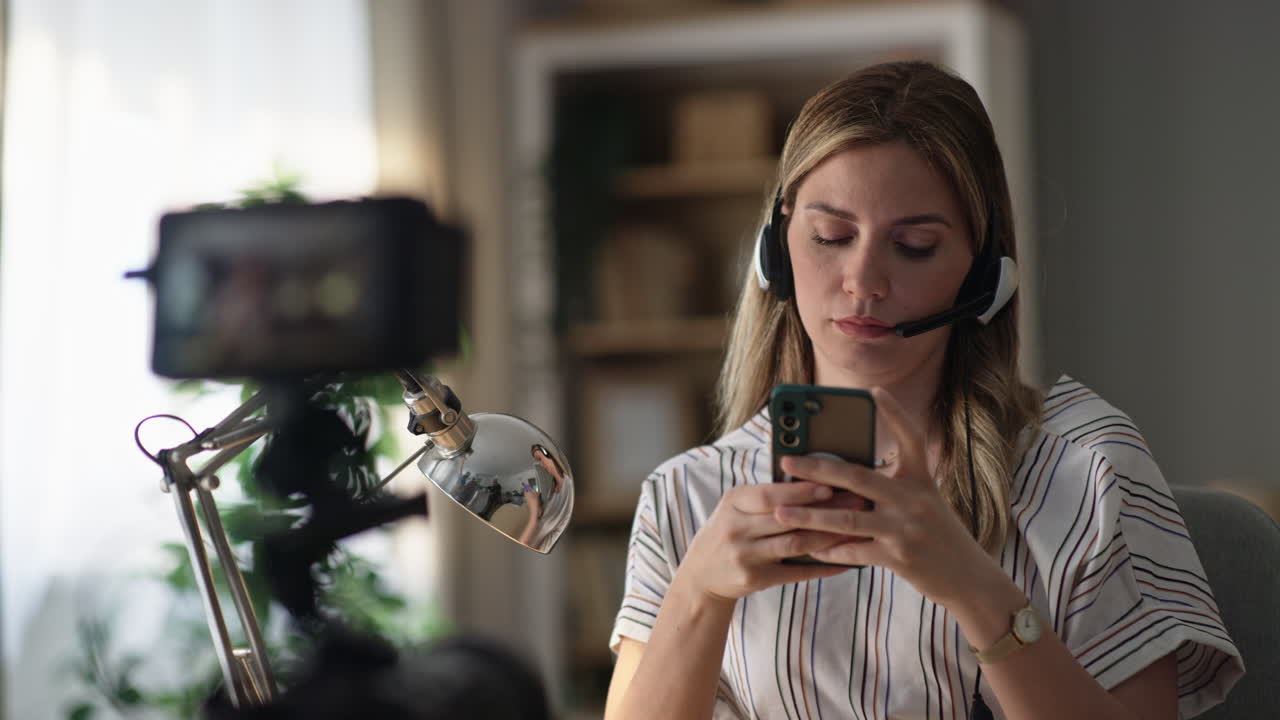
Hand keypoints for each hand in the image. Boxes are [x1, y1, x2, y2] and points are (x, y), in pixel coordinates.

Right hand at [679, 481, 853, 605]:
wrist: (702, 574)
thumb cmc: (728, 531)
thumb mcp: (736, 507)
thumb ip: (766, 496)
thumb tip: (812, 478)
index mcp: (733, 503)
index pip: (770, 495)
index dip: (800, 491)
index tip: (830, 484)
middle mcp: (736, 529)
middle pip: (788, 519)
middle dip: (825, 511)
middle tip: (856, 504)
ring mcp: (745, 556)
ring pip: (796, 545)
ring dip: (829, 537)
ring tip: (855, 529)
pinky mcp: (756, 579)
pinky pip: (797, 572)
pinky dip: (823, 566)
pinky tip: (845, 561)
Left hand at [773, 386, 995, 604]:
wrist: (968, 578)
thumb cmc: (935, 534)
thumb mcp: (921, 501)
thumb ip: (889, 487)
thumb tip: (837, 478)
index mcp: (921, 479)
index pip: (910, 437)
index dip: (894, 413)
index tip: (873, 390)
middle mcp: (915, 499)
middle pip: (858, 476)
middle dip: (817, 468)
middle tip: (786, 461)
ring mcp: (906, 529)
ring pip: (847, 518)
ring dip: (809, 516)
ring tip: (780, 512)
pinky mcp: (899, 558)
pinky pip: (853, 552)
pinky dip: (827, 550)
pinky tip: (807, 548)